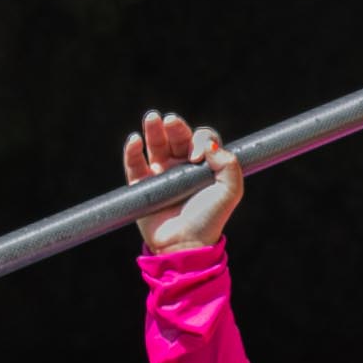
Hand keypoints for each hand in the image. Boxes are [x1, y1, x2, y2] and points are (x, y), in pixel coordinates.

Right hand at [121, 110, 243, 251]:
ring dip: (152, 129)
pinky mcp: (141, 185)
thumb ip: (228, 164)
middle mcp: (181, 166)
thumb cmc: (209, 219)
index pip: (200, 140)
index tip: (197, 157)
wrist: (185, 245)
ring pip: (155, 144)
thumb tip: (208, 145)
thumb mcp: (230, 191)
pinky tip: (135, 140)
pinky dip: (132, 150)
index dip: (199, 141)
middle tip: (171, 121)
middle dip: (174, 126)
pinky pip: (134, 163)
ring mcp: (160, 174)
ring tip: (152, 118)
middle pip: (176, 136)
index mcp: (202, 166)